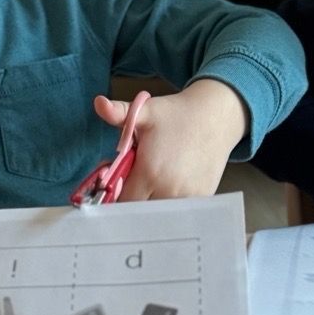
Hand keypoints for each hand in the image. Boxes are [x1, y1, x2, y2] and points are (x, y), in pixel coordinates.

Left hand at [93, 79, 248, 201]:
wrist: (215, 116)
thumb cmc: (175, 114)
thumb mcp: (145, 111)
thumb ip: (117, 112)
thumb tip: (98, 102)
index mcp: (150, 173)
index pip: (123, 201)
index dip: (115, 196)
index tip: (114, 185)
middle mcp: (169, 190)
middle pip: (140, 211)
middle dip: (132, 200)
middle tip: (132, 182)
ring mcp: (188, 197)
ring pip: (160, 213)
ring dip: (152, 204)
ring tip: (151, 183)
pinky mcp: (202, 198)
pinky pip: (180, 211)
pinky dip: (171, 204)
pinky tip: (169, 186)